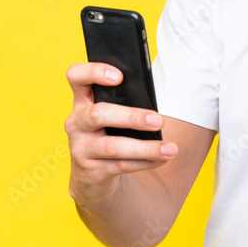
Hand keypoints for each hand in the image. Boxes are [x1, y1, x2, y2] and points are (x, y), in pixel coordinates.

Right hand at [64, 62, 176, 205]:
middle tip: (158, 121)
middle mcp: (76, 122)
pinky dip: (145, 163)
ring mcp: (80, 148)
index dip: (93, 72)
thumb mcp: (114, 116)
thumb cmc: (111, 133)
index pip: (76, 76)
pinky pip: (120, 166)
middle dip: (131, 117)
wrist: (94, 175)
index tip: (119, 76)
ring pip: (112, 146)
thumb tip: (153, 104)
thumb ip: (126, 103)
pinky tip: (161, 159)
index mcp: (83, 100)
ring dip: (145, 148)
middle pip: (98, 114)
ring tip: (171, 149)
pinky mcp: (90, 171)